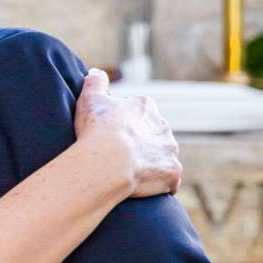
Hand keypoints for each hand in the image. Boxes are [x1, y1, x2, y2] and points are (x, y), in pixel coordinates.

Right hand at [74, 69, 180, 199]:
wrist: (107, 161)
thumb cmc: (97, 130)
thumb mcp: (90, 98)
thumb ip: (95, 82)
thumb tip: (96, 72)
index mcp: (145, 107)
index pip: (138, 113)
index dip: (124, 125)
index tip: (111, 136)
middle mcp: (162, 125)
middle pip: (153, 135)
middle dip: (142, 144)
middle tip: (121, 156)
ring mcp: (169, 150)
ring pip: (164, 156)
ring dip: (154, 163)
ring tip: (134, 174)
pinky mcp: (173, 172)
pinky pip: (171, 180)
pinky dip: (163, 185)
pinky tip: (149, 189)